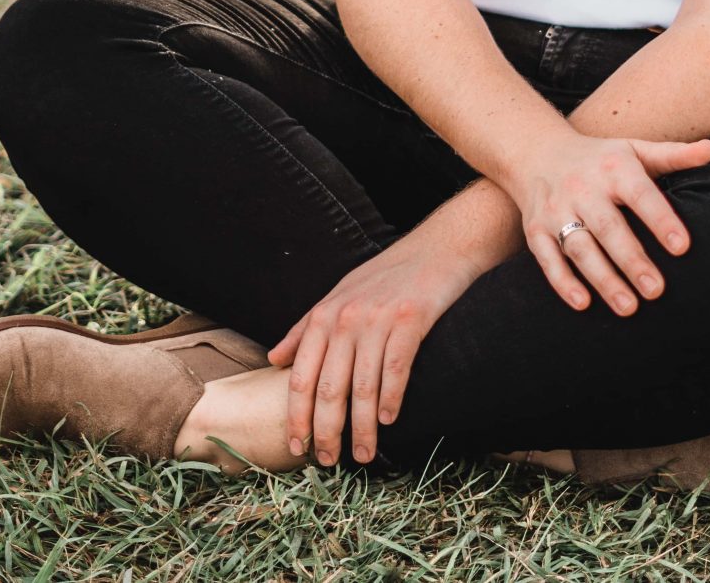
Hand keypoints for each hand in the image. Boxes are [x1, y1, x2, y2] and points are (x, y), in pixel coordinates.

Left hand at [268, 233, 482, 466]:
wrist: (436, 247)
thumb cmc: (385, 277)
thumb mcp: (337, 296)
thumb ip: (304, 329)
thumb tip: (273, 359)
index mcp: (323, 316)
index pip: (301, 377)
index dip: (296, 416)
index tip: (295, 447)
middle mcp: (345, 319)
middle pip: (329, 388)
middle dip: (326, 431)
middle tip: (329, 461)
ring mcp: (378, 319)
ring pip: (363, 386)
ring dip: (362, 427)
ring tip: (363, 454)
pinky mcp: (411, 319)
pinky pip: (397, 368)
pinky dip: (391, 398)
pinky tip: (389, 421)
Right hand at [512, 130, 709, 314]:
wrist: (536, 151)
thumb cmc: (600, 159)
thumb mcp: (634, 150)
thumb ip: (673, 155)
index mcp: (613, 169)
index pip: (640, 195)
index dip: (661, 220)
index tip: (682, 248)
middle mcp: (582, 188)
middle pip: (608, 228)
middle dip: (632, 260)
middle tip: (657, 291)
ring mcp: (556, 210)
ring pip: (579, 248)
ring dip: (603, 279)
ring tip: (629, 307)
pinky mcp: (535, 230)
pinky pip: (547, 258)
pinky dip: (563, 282)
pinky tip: (583, 304)